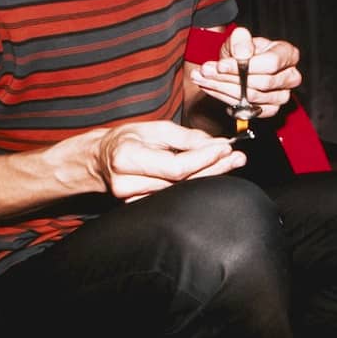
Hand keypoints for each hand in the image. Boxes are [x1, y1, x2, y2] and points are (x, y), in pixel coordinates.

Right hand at [97, 121, 245, 201]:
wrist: (99, 161)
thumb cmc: (126, 141)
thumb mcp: (153, 129)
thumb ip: (185, 137)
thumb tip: (215, 143)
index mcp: (127, 159)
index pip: (176, 167)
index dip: (203, 158)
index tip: (225, 147)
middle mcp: (128, 184)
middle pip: (183, 182)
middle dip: (214, 167)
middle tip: (237, 157)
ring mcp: (133, 201)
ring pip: (182, 192)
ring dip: (209, 176)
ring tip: (231, 162)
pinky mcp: (140, 208)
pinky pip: (176, 198)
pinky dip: (195, 185)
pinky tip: (212, 175)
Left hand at [190, 27, 301, 117]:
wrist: (240, 64)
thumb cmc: (243, 50)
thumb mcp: (239, 38)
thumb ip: (240, 40)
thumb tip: (242, 52)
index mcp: (288, 54)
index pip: (271, 63)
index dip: (245, 66)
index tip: (221, 65)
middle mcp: (290, 77)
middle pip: (262, 82)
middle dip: (230, 78)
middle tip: (206, 71)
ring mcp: (282, 96)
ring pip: (253, 97)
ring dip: (223, 88)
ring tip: (203, 78)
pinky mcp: (270, 110)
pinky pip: (248, 109)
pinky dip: (225, 99)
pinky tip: (211, 89)